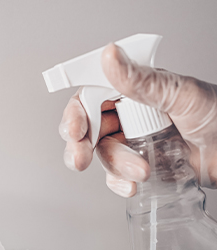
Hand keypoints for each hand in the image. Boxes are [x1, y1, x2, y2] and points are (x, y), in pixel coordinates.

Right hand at [59, 43, 216, 196]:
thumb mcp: (181, 95)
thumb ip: (141, 81)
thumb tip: (110, 57)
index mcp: (134, 91)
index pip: (91, 97)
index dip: (77, 114)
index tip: (75, 131)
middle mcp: (128, 116)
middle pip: (88, 129)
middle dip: (80, 146)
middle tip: (80, 159)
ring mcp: (132, 143)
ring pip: (103, 155)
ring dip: (116, 166)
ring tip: (142, 170)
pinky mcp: (138, 166)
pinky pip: (116, 176)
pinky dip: (120, 183)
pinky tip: (133, 185)